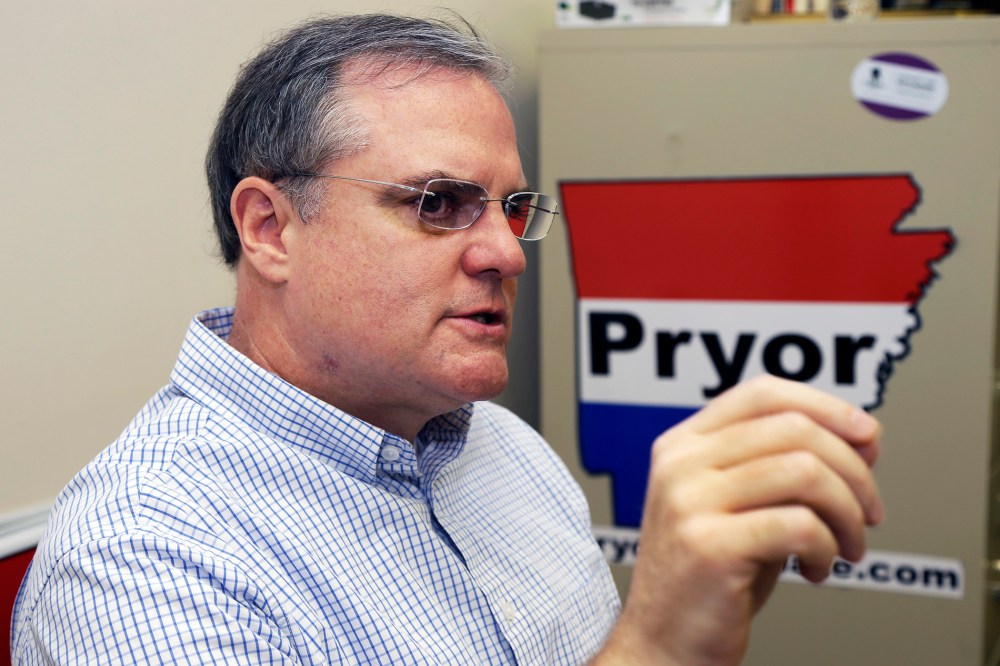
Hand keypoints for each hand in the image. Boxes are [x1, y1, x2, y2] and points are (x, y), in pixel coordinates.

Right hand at [593, 375, 883, 665]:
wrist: (665, 643)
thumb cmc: (711, 576)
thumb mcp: (743, 506)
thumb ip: (786, 465)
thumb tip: (864, 437)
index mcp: (684, 444)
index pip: (763, 393)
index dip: (827, 405)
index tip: (868, 436)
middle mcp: (681, 463)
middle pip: (794, 429)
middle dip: (854, 471)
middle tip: (869, 512)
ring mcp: (689, 501)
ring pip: (805, 471)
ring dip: (848, 512)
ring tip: (847, 546)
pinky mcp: (709, 545)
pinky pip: (800, 524)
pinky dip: (827, 547)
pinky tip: (817, 568)